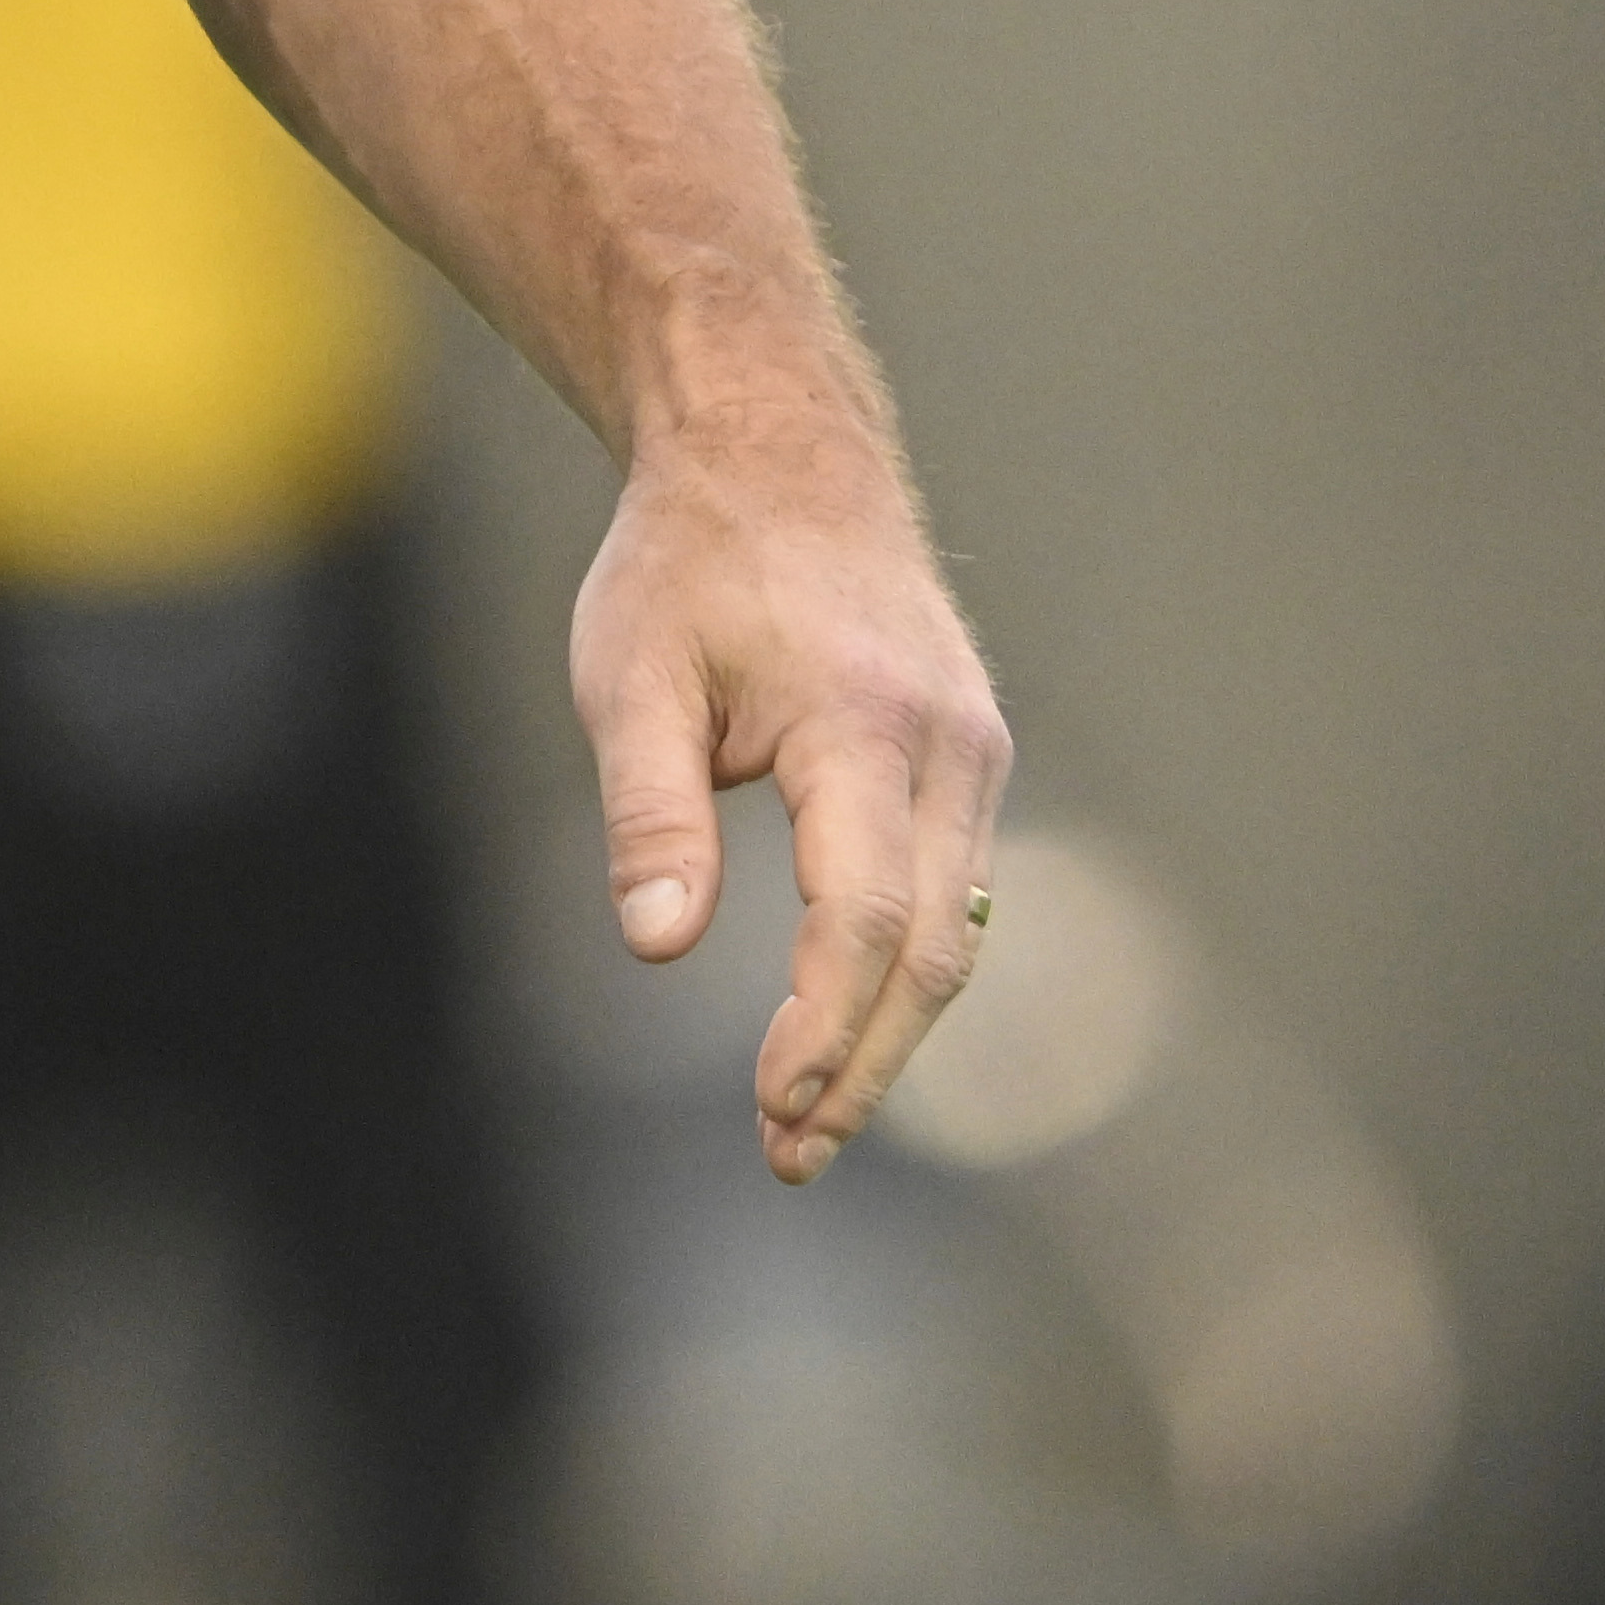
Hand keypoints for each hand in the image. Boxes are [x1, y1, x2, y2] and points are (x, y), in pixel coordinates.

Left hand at [570, 387, 1011, 1180]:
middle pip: (929, 952)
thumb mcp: (630, 673)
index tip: (769, 1107)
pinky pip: (953, 891)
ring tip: (801, 1119)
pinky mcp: (971, 758)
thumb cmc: (689, 561)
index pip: (866, 917)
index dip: (825, 1028)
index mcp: (862, 722)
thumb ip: (651, 814)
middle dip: (862, 1066)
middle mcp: (948, 745)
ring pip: (955, 934)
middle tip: (786, 1154)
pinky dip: (906, 970)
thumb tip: (656, 948)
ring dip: (887, 1033)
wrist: (777, 451)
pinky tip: (843, 1026)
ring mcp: (974, 751)